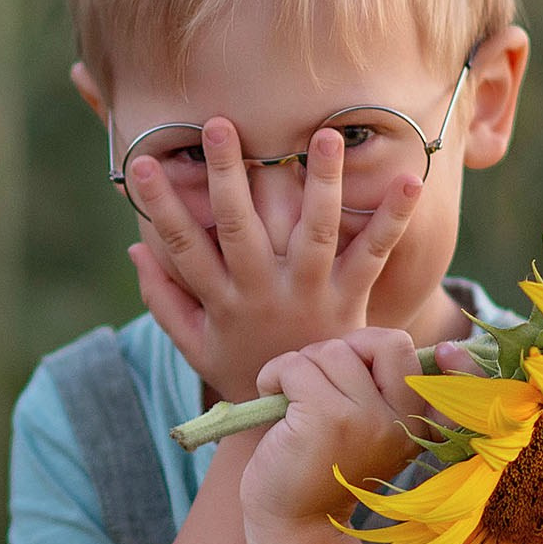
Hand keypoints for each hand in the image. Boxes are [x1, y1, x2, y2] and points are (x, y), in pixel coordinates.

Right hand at [124, 117, 423, 403]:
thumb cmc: (243, 368)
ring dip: (321, 181)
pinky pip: (371, 255)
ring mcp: (308, 294)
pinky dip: (392, 219)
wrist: (299, 418)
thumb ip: (163, 298)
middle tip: (219, 124)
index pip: (182, 246)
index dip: (159, 206)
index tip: (140, 165)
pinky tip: (408, 181)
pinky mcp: (349, 299)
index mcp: (221, 300)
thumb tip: (135, 247)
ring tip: (325, 135)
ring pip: (311, 232)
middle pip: (240, 227)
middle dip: (229, 175)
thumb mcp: (194, 343)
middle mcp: (261, 292)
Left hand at [239, 328, 454, 530]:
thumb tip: (367, 342)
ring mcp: (368, 420)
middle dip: (345, 347)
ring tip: (288, 397)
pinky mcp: (328, 420)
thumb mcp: (366, 432)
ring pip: (332, 352)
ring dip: (298, 366)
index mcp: (417, 426)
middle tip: (318, 377)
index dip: (460, 364)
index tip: (450, 352)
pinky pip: (297, 366)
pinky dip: (274, 375)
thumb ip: (379, 392)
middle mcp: (402, 423)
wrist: (293, 524)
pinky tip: (271, 397)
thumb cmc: (322, 468)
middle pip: (387, 342)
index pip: (457, 382)